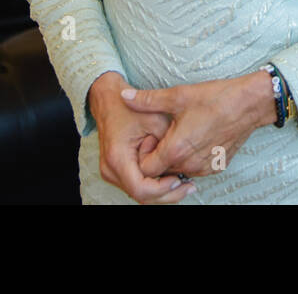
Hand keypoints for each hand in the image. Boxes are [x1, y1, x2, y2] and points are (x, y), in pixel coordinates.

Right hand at [88, 71, 194, 203]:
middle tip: (188, 187)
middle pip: (140, 196)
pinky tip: (172, 180)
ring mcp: (111, 173)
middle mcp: (110, 170)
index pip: (140, 188)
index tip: (179, 180)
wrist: (109, 101)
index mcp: (118, 157)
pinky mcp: (117, 172)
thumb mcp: (155, 119)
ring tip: (184, 184)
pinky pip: (137, 186)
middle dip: (166, 195)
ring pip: (139, 195)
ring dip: (162, 193)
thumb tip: (183, 163)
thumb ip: (167, 142)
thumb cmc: (131, 108)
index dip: (162, 189)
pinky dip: (154, 187)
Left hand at [122, 70, 276, 180]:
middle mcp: (190, 164)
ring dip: (177, 158)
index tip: (152, 137)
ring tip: (182, 134)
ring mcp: (205, 168)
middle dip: (159, 156)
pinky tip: (198, 138)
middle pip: (162, 171)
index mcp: (176, 149)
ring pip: (179, 170)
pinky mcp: (217, 167)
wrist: (249, 103)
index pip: (146, 169)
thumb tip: (125, 97)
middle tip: (166, 133)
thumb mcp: (178, 96)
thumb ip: (148, 100)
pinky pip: (196, 168)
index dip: (144, 154)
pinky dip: (192, 158)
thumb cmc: (216, 98)